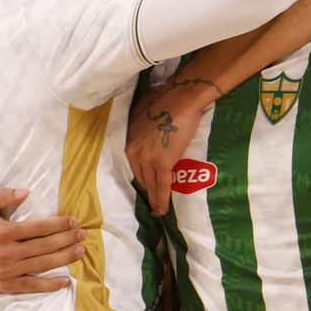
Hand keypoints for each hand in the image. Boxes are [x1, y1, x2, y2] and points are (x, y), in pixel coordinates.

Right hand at [0, 188, 85, 293]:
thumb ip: (2, 196)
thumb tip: (25, 192)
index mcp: (4, 232)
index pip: (38, 227)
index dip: (58, 224)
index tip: (73, 221)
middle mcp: (8, 252)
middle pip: (45, 246)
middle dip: (67, 239)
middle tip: (83, 234)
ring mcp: (8, 270)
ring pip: (42, 264)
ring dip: (64, 258)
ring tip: (80, 252)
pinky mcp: (7, 285)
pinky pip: (32, 285)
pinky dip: (49, 285)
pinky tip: (65, 281)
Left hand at [126, 78, 216, 215]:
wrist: (180, 99)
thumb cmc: (166, 99)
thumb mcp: (145, 111)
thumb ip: (143, 122)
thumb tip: (148, 122)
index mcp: (129, 139)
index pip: (134, 164)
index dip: (141, 175)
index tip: (145, 184)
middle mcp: (134, 151)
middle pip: (140, 176)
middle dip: (146, 189)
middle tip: (151, 201)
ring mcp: (147, 158)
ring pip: (150, 184)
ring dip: (154, 199)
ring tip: (157, 211)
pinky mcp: (162, 164)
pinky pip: (162, 186)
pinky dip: (162, 199)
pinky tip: (162, 210)